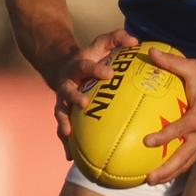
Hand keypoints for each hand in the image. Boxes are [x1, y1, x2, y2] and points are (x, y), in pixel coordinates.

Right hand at [53, 29, 138, 157]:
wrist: (62, 66)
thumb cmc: (92, 55)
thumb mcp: (102, 43)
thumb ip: (117, 38)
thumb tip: (135, 41)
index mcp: (78, 66)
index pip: (86, 66)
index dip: (97, 69)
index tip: (109, 74)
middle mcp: (67, 83)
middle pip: (67, 90)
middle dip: (75, 96)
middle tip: (85, 104)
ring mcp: (62, 100)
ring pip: (60, 112)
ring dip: (63, 122)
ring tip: (68, 134)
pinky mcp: (62, 113)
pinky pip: (62, 130)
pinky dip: (65, 144)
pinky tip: (71, 158)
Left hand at [143, 48, 195, 183]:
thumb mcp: (193, 67)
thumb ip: (171, 62)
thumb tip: (150, 52)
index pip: (180, 129)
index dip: (163, 136)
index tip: (147, 141)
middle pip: (184, 158)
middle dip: (166, 170)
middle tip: (147, 179)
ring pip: (187, 162)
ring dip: (170, 173)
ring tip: (151, 181)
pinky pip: (190, 159)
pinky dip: (177, 167)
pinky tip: (163, 172)